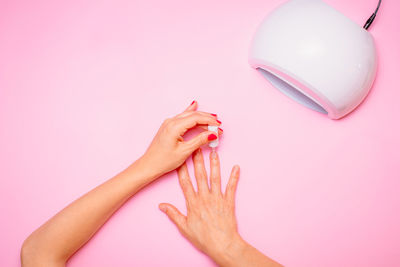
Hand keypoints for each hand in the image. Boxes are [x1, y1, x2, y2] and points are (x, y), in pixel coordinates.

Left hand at [138, 101, 221, 179]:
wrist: (149, 165)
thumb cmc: (164, 160)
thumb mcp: (184, 151)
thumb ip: (199, 141)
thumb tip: (213, 134)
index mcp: (174, 127)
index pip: (196, 118)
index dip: (209, 121)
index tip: (219, 126)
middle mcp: (170, 122)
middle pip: (193, 115)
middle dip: (207, 119)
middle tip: (218, 125)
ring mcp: (168, 123)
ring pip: (188, 115)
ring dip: (201, 117)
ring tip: (212, 119)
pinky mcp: (168, 126)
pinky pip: (182, 117)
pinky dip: (191, 113)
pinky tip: (194, 106)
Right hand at [159, 148, 241, 263]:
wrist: (222, 245)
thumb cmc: (203, 238)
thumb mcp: (184, 227)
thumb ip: (173, 214)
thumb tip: (161, 205)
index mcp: (193, 203)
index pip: (186, 183)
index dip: (183, 170)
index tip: (181, 159)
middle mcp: (204, 198)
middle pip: (200, 176)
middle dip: (198, 161)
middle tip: (197, 148)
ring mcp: (217, 199)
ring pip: (215, 178)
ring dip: (215, 164)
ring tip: (214, 153)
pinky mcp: (229, 202)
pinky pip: (232, 187)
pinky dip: (234, 177)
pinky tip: (236, 167)